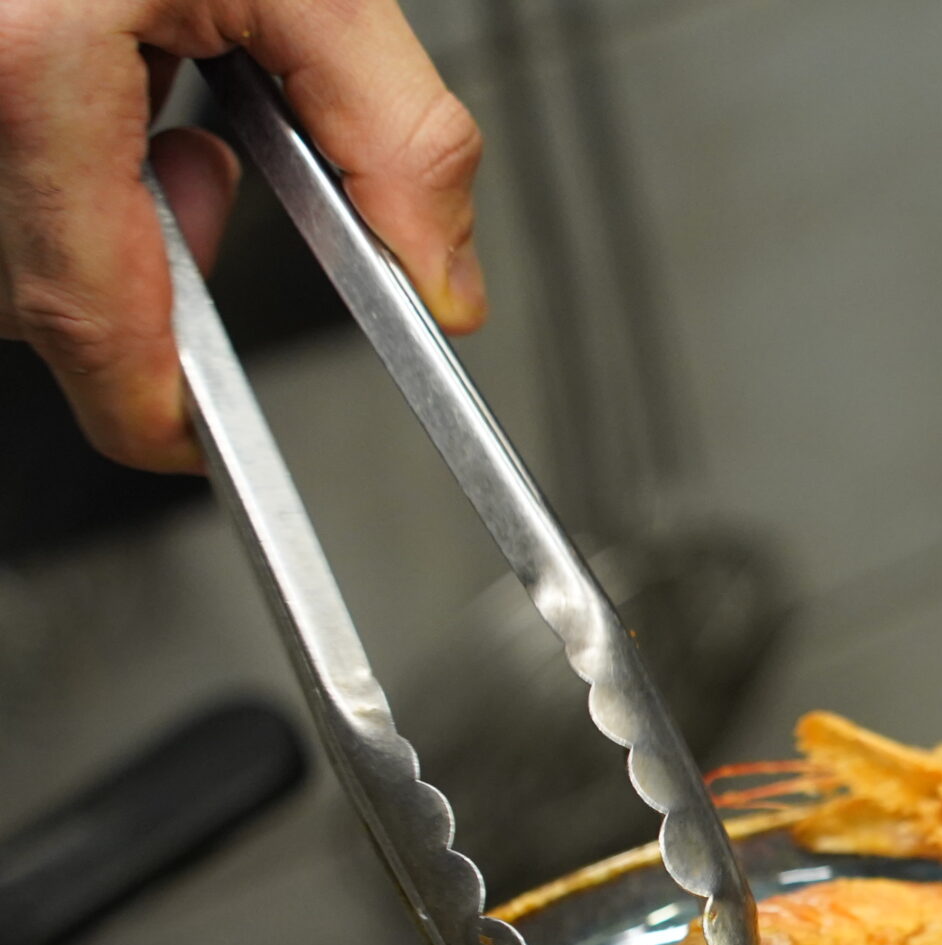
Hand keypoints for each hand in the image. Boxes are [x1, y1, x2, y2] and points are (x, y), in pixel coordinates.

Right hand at [0, 0, 481, 469]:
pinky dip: (62, 166)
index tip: (200, 440)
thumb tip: (441, 281)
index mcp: (26, 49)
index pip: (83, 309)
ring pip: (11, 239)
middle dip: (143, 271)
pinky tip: (112, 85)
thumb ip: (399, 136)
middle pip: (39, 286)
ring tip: (166, 109)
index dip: (152, 404)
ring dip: (102, 213)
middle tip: (208, 170)